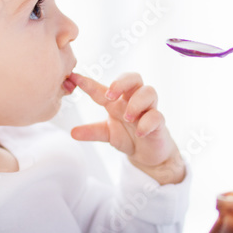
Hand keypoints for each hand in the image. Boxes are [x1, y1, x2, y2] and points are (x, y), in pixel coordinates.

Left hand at [69, 72, 184, 184]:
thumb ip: (92, 131)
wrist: (147, 154)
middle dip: (121, 82)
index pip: (103, 88)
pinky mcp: (159, 123)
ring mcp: (148, 110)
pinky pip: (157, 116)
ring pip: (149, 91)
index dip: (88, 83)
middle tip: (110, 95)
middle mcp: (134, 100)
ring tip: (127, 117)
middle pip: (134, 77)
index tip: (74, 78)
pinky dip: (147, 123)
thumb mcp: (107, 134)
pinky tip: (139, 132)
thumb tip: (72, 132)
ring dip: (136, 102)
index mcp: (118, 101)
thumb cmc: (128, 136)